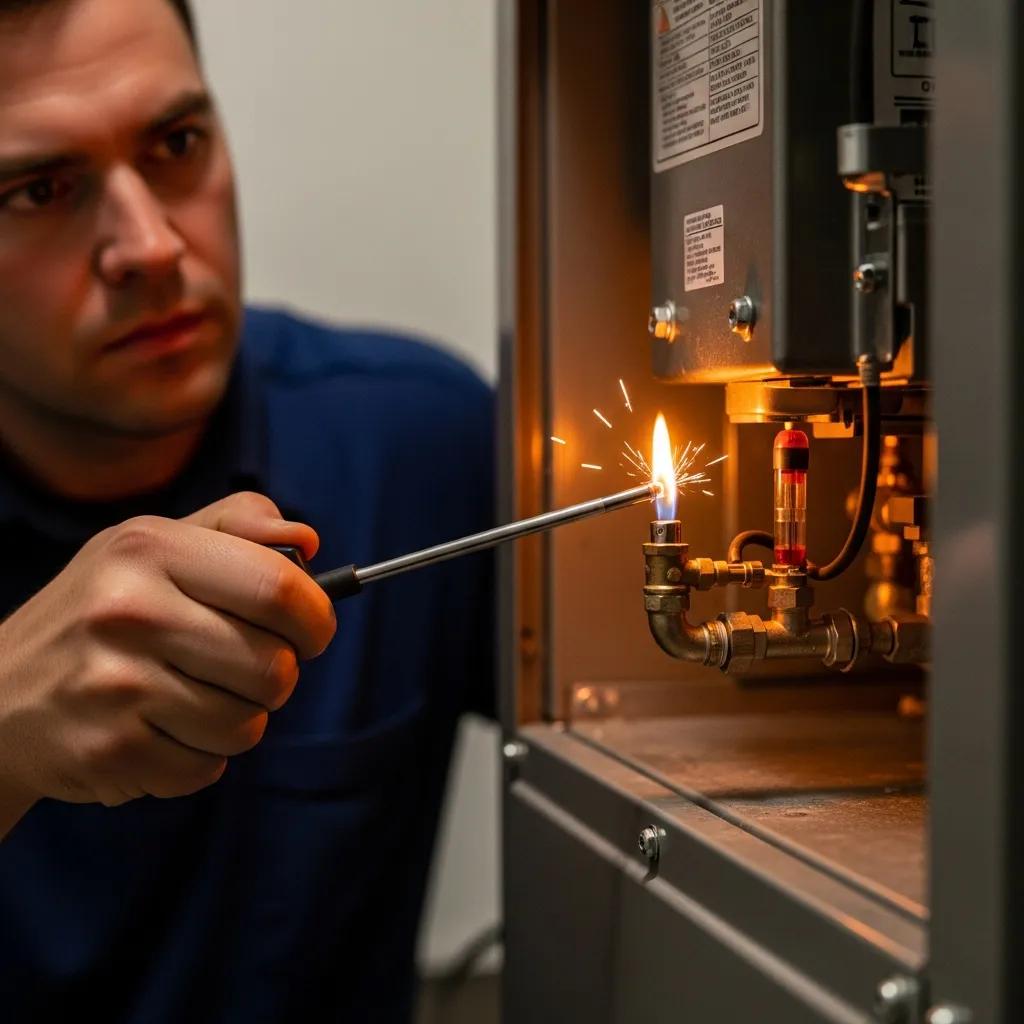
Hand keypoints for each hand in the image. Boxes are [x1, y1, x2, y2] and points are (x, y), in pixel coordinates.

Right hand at [0, 492, 335, 830]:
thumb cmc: (98, 611)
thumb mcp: (152, 544)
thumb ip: (236, 526)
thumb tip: (309, 541)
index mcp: (150, 548)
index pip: (279, 588)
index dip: (316, 618)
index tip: (311, 631)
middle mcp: (130, 611)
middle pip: (275, 666)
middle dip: (278, 675)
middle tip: (248, 669)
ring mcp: (116, 686)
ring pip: (249, 724)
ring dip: (239, 720)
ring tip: (194, 698)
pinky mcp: (110, 750)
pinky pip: (207, 767)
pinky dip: (198, 757)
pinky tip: (160, 731)